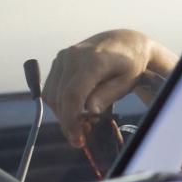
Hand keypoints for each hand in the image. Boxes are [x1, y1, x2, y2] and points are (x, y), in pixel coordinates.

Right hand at [42, 29, 173, 146]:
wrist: (125, 42)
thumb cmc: (130, 64)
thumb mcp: (127, 81)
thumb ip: (107, 95)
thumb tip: (90, 112)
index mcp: (92, 60)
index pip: (72, 95)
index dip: (71, 120)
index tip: (77, 139)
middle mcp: (72, 57)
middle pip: (59, 98)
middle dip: (68, 122)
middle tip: (81, 138)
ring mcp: (63, 57)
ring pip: (51, 95)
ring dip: (62, 114)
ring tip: (81, 125)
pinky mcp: (59, 61)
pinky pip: (52, 88)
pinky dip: (60, 104)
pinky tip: (75, 111)